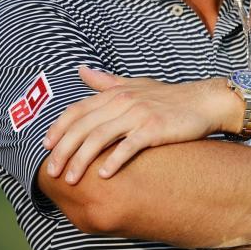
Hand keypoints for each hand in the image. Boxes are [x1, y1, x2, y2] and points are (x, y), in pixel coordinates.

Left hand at [43, 66, 235, 183]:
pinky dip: (114, 161)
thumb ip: (106, 81)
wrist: (204, 102)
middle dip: (64, 150)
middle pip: (83, 127)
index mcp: (115, 93)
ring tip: (71, 179)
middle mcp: (123, 101)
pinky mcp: (155, 128)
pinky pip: (128, 146)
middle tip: (52, 173)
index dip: (59, 129)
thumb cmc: (170, 97)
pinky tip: (103, 176)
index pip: (77, 110)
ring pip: (100, 137)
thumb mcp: (136, 85)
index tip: (46, 147)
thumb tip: (80, 70)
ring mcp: (138, 114)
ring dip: (81, 160)